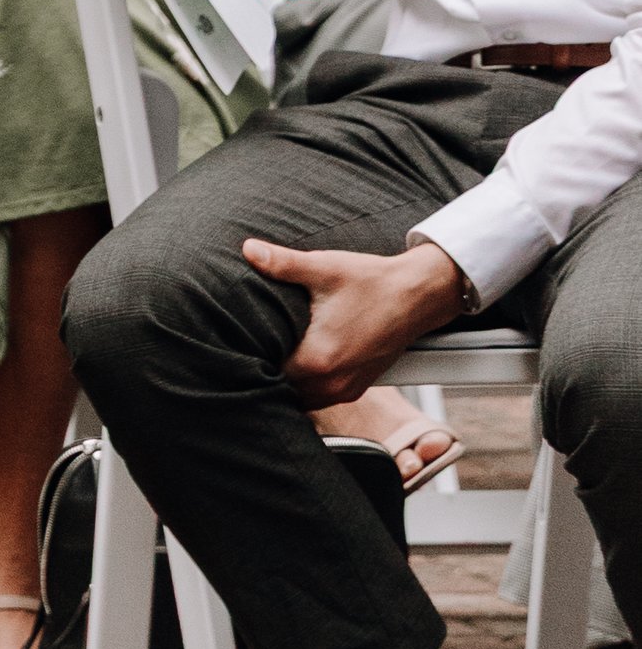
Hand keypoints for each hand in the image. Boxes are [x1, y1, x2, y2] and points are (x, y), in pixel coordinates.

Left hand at [245, 236, 469, 406]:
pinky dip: (303, 386)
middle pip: (280, 390)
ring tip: (264, 358)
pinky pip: (318, 398)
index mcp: (318, 359)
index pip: (265, 373)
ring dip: (283, 382)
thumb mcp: (324, 269)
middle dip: (261, 372)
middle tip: (241, 351)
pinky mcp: (356, 388)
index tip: (232, 345)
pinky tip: (293, 364)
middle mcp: (332, 383)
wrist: (418, 295)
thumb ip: (282, 263)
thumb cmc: (372, 282)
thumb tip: (249, 249)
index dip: (246, 360)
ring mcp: (346, 389)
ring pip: (299, 398)